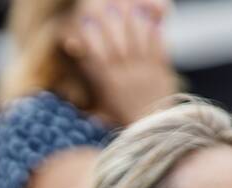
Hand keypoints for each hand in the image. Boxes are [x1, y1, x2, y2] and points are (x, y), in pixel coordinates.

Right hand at [64, 0, 177, 123]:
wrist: (151, 131)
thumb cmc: (123, 124)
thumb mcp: (101, 112)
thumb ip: (90, 98)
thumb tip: (69, 90)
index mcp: (108, 85)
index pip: (96, 55)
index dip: (90, 37)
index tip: (84, 24)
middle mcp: (126, 76)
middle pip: (117, 43)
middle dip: (112, 24)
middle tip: (107, 7)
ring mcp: (145, 72)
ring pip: (139, 41)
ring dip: (134, 23)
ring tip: (130, 7)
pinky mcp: (162, 73)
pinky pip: (159, 49)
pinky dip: (156, 35)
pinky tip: (154, 23)